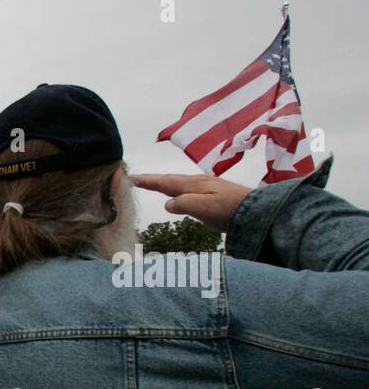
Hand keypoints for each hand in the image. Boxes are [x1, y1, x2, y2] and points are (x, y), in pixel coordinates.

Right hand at [132, 173, 251, 232]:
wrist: (257, 211)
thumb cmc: (229, 211)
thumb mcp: (203, 208)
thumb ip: (184, 204)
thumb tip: (168, 203)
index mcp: (193, 185)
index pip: (165, 182)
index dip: (148, 181)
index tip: (132, 178)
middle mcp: (199, 183)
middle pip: (171, 180)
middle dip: (154, 180)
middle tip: (138, 180)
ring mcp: (207, 187)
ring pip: (181, 183)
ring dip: (166, 183)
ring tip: (156, 185)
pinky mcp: (214, 193)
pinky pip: (189, 188)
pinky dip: (178, 189)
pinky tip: (182, 195)